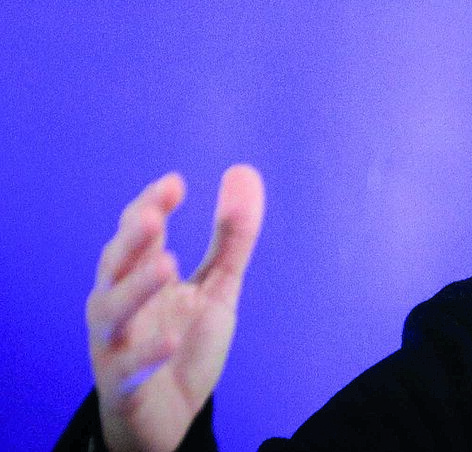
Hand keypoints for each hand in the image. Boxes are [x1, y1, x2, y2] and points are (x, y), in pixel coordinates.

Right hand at [85, 165, 264, 451]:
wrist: (170, 416)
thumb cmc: (183, 342)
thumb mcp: (218, 285)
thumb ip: (232, 235)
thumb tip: (243, 170)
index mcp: (140, 275)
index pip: (139, 233)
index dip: (151, 206)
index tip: (175, 183)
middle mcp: (120, 304)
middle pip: (115, 265)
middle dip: (132, 240)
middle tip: (154, 215)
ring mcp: (117, 343)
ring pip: (113, 312)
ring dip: (136, 288)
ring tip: (166, 264)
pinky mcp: (124, 385)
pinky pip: (129, 368)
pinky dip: (147, 353)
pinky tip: (173, 339)